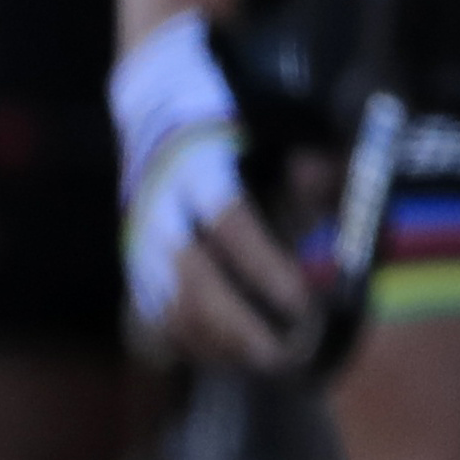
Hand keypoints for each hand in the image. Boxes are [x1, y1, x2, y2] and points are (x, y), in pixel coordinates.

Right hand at [113, 11, 306, 370]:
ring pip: (164, 301)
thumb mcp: (288, 118)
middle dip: (238, 322)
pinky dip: (187, 340)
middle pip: (189, 275)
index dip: (265, 265)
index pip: (229, 220)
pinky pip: (150, 311)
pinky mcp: (131, 256)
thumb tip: (328, 195)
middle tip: (288, 353)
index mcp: (199, 160)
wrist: (162, 98)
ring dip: (215, 340)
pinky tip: (228, 356)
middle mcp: (159, 201)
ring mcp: (139, 233)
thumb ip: (317, 160)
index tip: (305, 302)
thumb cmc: (245, 112)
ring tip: (267, 361)